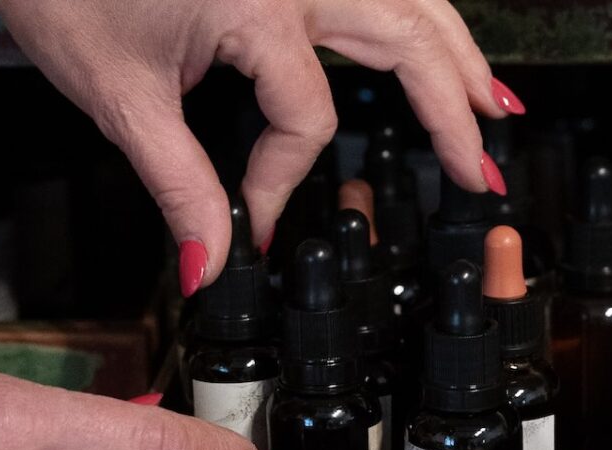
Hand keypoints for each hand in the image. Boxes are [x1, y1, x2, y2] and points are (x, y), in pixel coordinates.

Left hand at [0, 0, 523, 294]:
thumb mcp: (119, 96)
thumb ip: (178, 183)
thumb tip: (210, 261)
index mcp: (257, 5)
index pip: (305, 119)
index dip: (278, 182)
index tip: (250, 222)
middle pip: (407, 43)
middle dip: (452, 113)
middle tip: (482, 172)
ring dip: (457, 52)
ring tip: (491, 105)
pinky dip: (419, 11)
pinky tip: (436, 35)